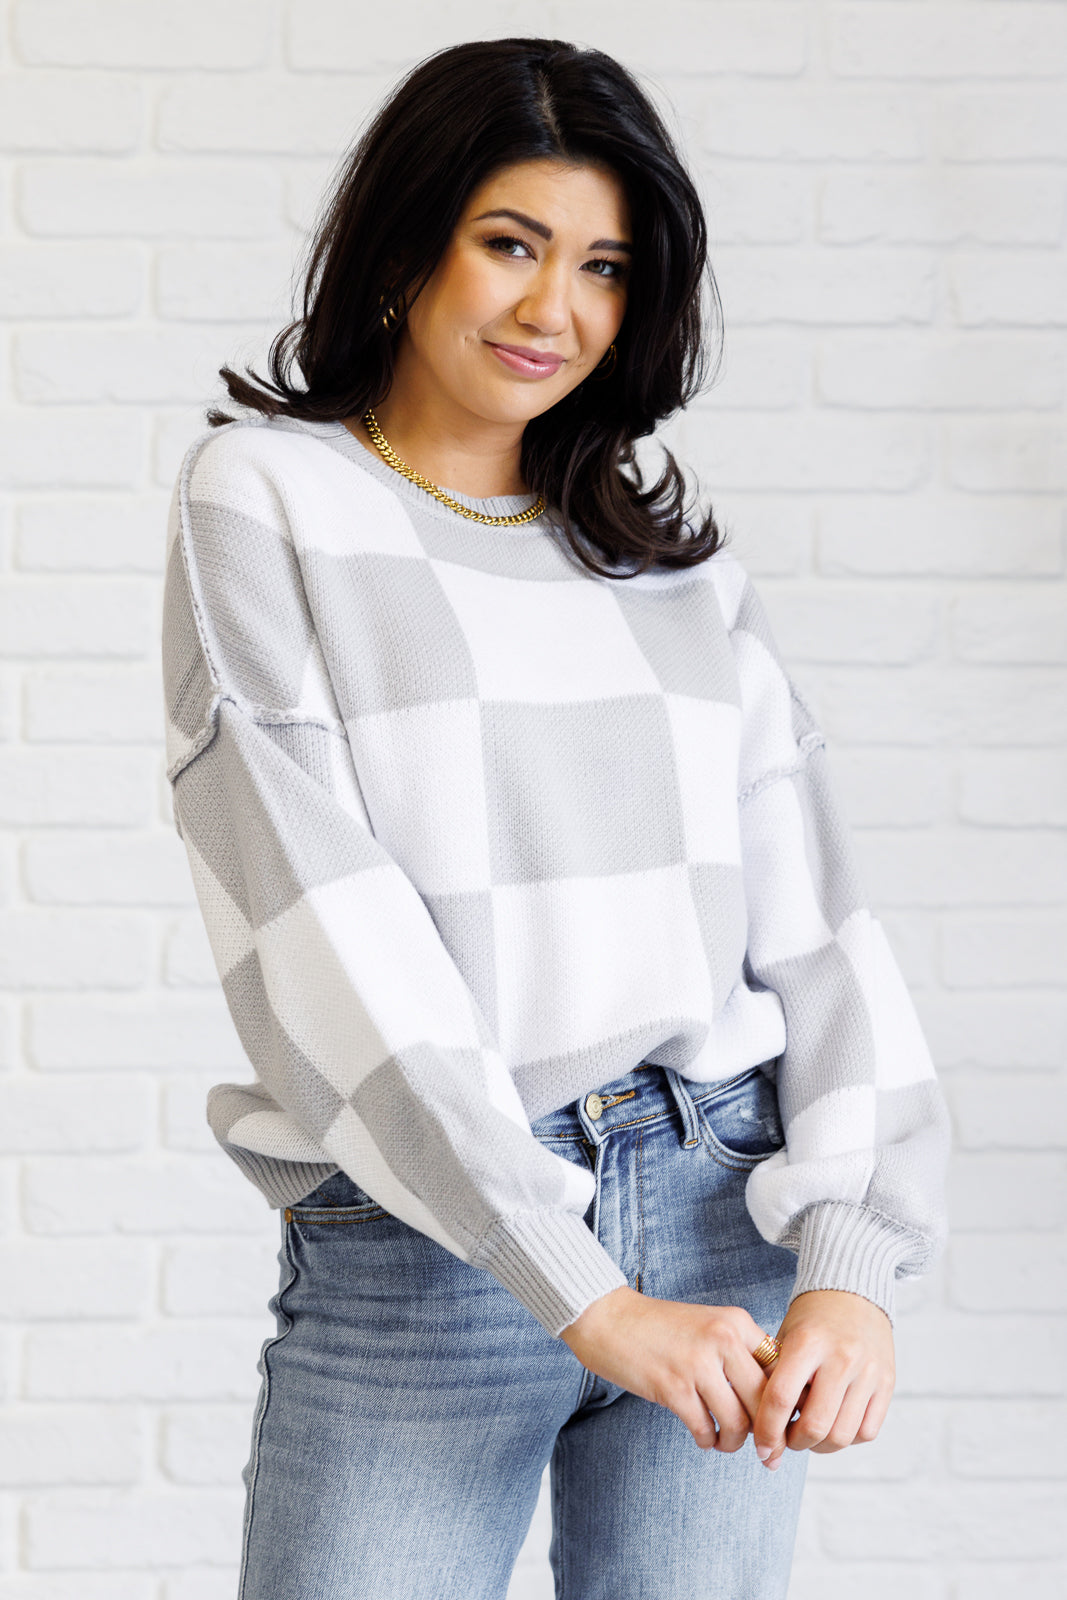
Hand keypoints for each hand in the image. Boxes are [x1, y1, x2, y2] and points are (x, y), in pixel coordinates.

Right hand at [559, 1285, 773, 1452]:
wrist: (607, 1317)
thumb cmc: (659, 1327)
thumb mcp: (708, 1324)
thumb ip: (739, 1351)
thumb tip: (772, 1396)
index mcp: (736, 1321)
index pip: (780, 1369)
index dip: (785, 1402)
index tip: (781, 1423)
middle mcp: (723, 1338)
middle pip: (766, 1400)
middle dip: (769, 1434)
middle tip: (765, 1451)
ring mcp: (698, 1363)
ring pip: (740, 1421)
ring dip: (736, 1442)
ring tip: (726, 1442)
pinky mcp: (673, 1387)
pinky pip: (706, 1429)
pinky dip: (709, 1441)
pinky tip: (704, 1438)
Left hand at [752, 1289, 894, 1470]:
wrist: (852, 1290)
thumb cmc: (810, 1320)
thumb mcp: (784, 1338)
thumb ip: (775, 1381)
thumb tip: (765, 1437)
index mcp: (807, 1342)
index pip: (781, 1398)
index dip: (767, 1431)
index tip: (760, 1448)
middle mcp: (841, 1356)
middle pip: (814, 1425)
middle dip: (794, 1444)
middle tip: (786, 1441)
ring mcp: (868, 1371)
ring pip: (842, 1435)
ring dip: (820, 1446)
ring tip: (808, 1435)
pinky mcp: (887, 1382)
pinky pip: (867, 1431)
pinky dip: (847, 1438)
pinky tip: (833, 1424)